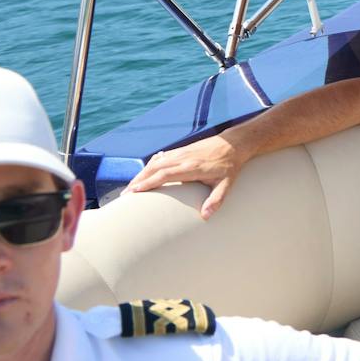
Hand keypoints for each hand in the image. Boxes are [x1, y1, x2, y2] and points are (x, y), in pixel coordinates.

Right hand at [125, 134, 243, 219]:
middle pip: (155, 168)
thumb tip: (206, 216)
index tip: (134, 191)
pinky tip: (144, 173)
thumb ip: (216, 200)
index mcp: (191, 167)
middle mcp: (183, 158)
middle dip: (138, 180)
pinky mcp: (181, 150)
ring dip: (141, 173)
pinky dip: (150, 166)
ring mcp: (181, 153)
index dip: (149, 183)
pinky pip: (161, 158)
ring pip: (155, 162)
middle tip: (125, 194)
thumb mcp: (227, 184)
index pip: (165, 175)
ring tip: (130, 187)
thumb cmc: (230, 166)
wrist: (234, 144)